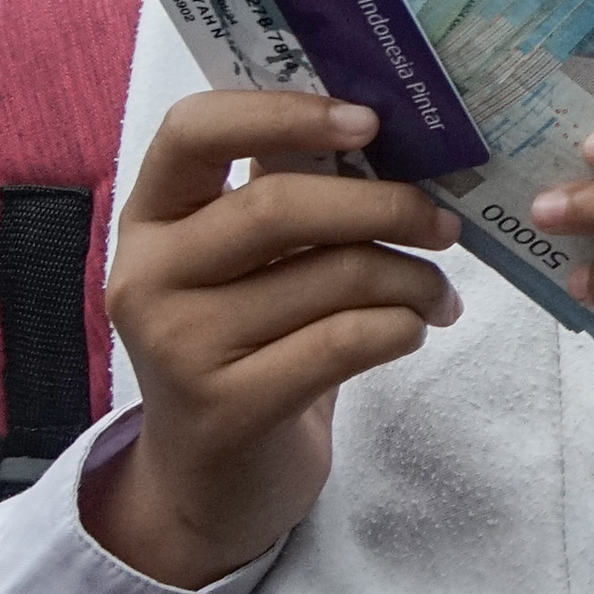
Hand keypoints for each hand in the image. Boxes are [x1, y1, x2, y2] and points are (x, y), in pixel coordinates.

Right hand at [89, 92, 463, 589]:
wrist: (210, 479)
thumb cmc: (250, 345)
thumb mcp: (247, 264)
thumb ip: (290, 192)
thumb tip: (387, 125)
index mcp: (151, 218)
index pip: (193, 129)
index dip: (285, 113)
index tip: (370, 122)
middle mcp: (147, 276)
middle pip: (280, 206)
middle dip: (387, 205)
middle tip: (445, 224)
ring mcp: (178, 346)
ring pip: (332, 276)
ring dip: (414, 279)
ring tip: (439, 295)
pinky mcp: (225, 409)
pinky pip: (346, 341)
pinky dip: (402, 328)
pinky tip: (412, 332)